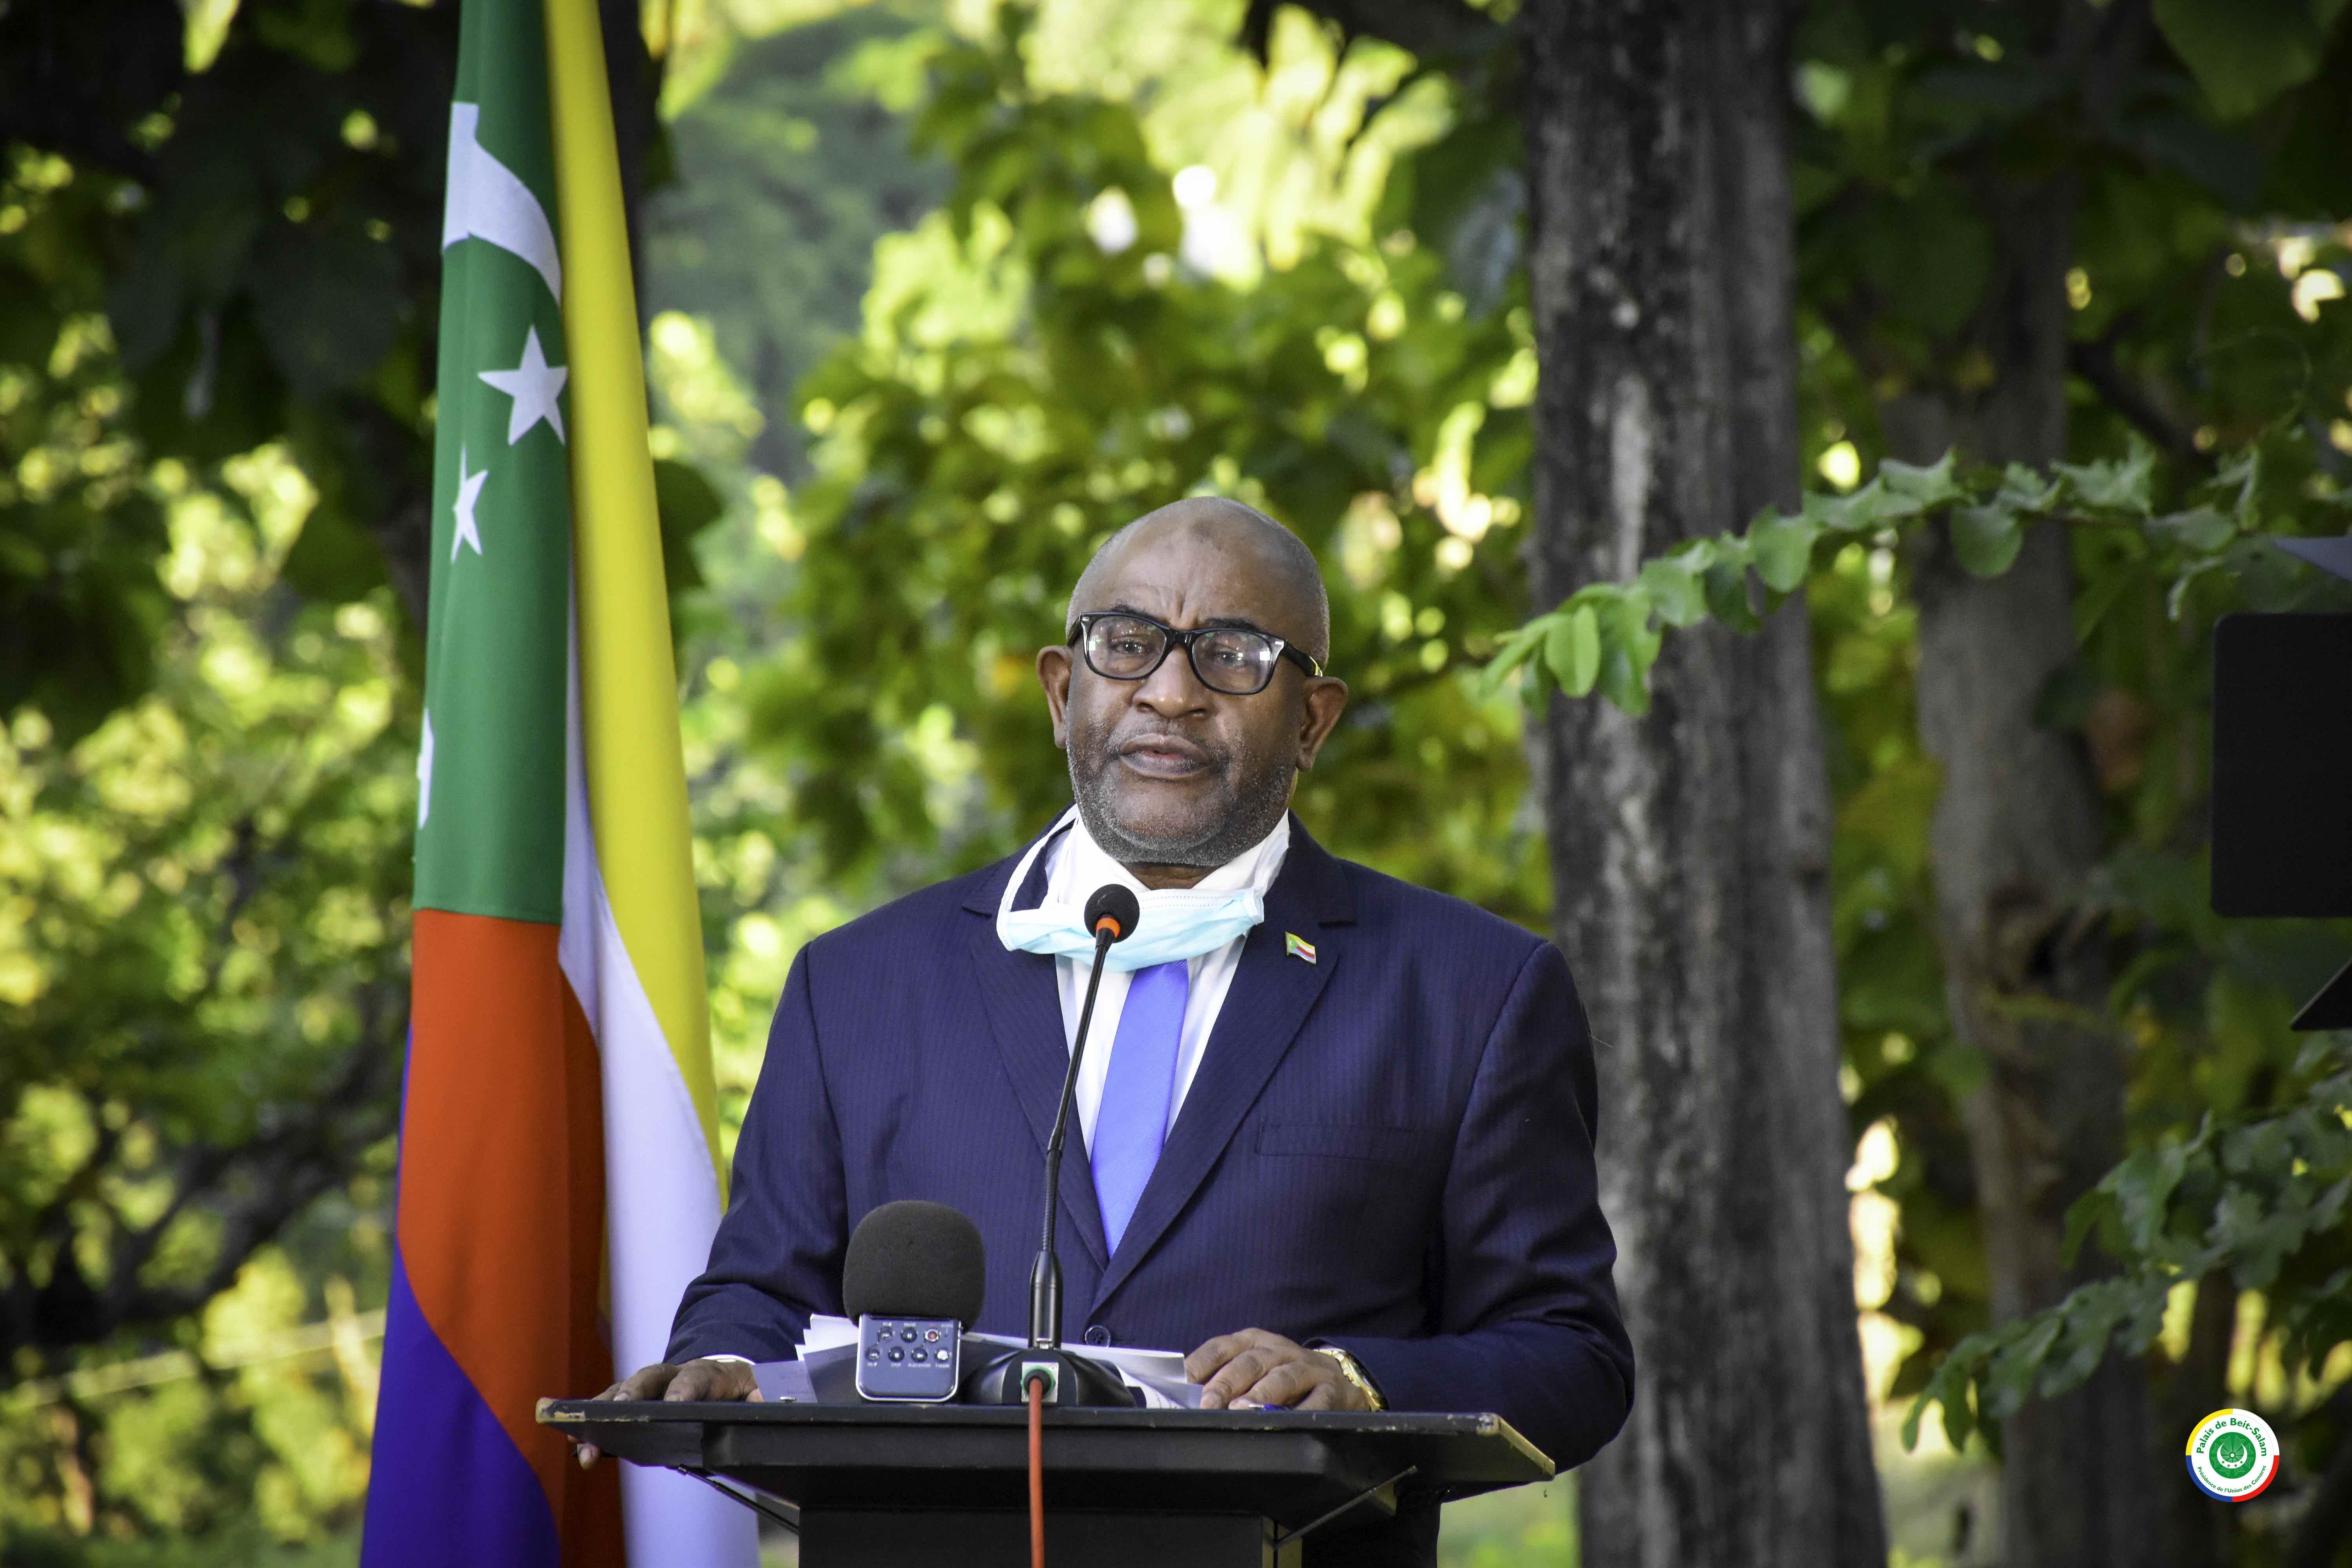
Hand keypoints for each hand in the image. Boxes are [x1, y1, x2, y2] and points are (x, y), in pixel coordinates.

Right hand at [573, 1358, 760, 1466]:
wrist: (724, 1376)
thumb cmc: (739, 1388)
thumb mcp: (761, 1390)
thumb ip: (765, 1395)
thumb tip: (763, 1401)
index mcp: (708, 1373)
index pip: (697, 1377)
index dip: (685, 1388)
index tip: (674, 1402)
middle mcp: (673, 1374)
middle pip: (648, 1378)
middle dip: (630, 1394)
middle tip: (616, 1412)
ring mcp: (648, 1387)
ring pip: (621, 1393)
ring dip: (599, 1415)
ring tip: (581, 1440)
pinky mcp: (632, 1401)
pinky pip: (608, 1408)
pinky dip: (590, 1422)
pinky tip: (575, 1441)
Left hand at [1185, 1329, 1368, 1411]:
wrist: (1337, 1378)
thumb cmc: (1279, 1376)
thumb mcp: (1250, 1369)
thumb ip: (1219, 1379)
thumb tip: (1179, 1400)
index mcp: (1251, 1342)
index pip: (1220, 1348)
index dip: (1199, 1364)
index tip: (1179, 1385)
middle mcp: (1277, 1350)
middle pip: (1248, 1363)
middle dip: (1225, 1383)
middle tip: (1206, 1405)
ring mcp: (1306, 1367)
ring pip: (1282, 1377)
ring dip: (1261, 1393)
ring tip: (1242, 1409)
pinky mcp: (1330, 1389)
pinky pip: (1318, 1400)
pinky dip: (1304, 1411)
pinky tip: (1290, 1422)